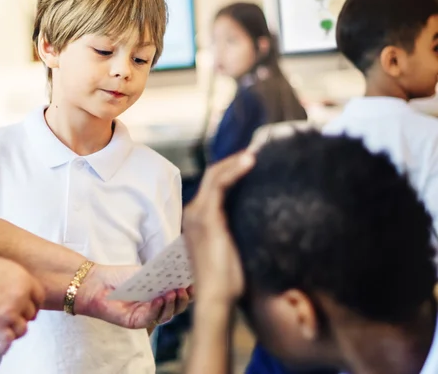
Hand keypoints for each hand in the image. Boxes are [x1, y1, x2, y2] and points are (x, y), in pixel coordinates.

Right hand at [0, 248, 44, 353]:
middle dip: (24, 317)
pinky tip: (1, 348)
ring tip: (8, 332)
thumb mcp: (2, 265)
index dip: (34, 304)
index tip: (30, 308)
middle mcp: (21, 297)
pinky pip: (7, 341)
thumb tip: (14, 288)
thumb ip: (13, 279)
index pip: (39, 296)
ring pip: (22, 330)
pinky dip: (4, 346)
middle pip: (31, 314)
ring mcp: (10, 312)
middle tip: (16, 319)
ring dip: (15, 332)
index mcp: (24, 279)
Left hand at [74, 264, 191, 328]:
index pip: (181, 296)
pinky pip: (150, 318)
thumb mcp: (146, 273)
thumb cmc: (121, 277)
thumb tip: (181, 270)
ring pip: (166, 315)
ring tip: (173, 291)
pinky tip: (158, 299)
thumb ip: (162, 275)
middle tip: (185, 287)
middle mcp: (157, 308)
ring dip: (171, 303)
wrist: (97, 283)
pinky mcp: (135, 322)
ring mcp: (147, 316)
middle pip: (177, 308)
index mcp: (162, 296)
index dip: (190, 291)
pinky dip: (156, 308)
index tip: (194, 281)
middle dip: (183, 298)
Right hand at [183, 151, 254, 303]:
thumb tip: (258, 218)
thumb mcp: (233, 248)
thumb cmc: (228, 281)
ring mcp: (198, 214)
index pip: (212, 185)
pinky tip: (250, 163)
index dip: (230, 171)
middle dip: (233, 162)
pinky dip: (234, 171)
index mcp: (198, 219)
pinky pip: (219, 185)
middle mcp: (193, 213)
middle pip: (212, 176)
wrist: (217, 298)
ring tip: (255, 154)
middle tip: (256, 153)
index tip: (251, 163)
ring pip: (214, 176)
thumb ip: (237, 230)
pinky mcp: (207, 218)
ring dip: (235, 162)